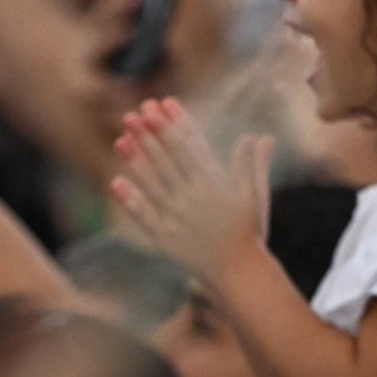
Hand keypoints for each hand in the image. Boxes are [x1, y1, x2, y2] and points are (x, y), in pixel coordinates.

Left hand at [109, 98, 273, 280]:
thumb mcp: (255, 196)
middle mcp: (196, 198)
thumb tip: (261, 137)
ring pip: (155, 184)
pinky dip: (131, 201)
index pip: (192, 147)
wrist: (240, 273)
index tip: (163, 103)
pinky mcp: (167, 239)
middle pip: (170, 161)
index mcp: (216, 184)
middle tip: (136, 112)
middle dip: (152, 135)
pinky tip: (115, 182)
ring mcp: (180, 218)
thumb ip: (254, 165)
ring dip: (137, 161)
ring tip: (120, 138)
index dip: (176, 124)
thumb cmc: (248, 232)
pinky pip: (146, 217)